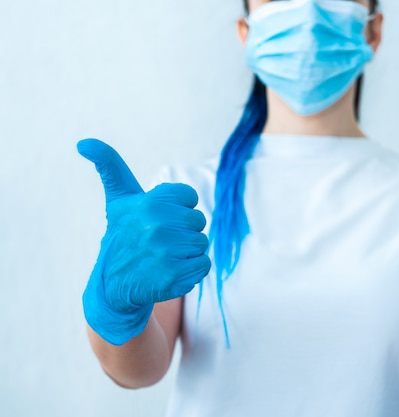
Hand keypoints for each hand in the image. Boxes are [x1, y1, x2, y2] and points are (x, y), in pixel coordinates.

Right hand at [78, 139, 210, 344]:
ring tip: (163, 257)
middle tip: (160, 241)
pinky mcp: (173, 277)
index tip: (159, 218)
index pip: (189, 197)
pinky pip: (203, 265)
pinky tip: (169, 271)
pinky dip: (191, 271)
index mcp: (148, 203)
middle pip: (198, 221)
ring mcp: (165, 253)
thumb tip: (84, 142)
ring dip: (187, 252)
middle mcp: (155, 226)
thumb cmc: (123, 235)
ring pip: (201, 244)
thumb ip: (109, 166)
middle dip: (183, 231)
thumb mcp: (118, 199)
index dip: (178, 209)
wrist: (114, 285)